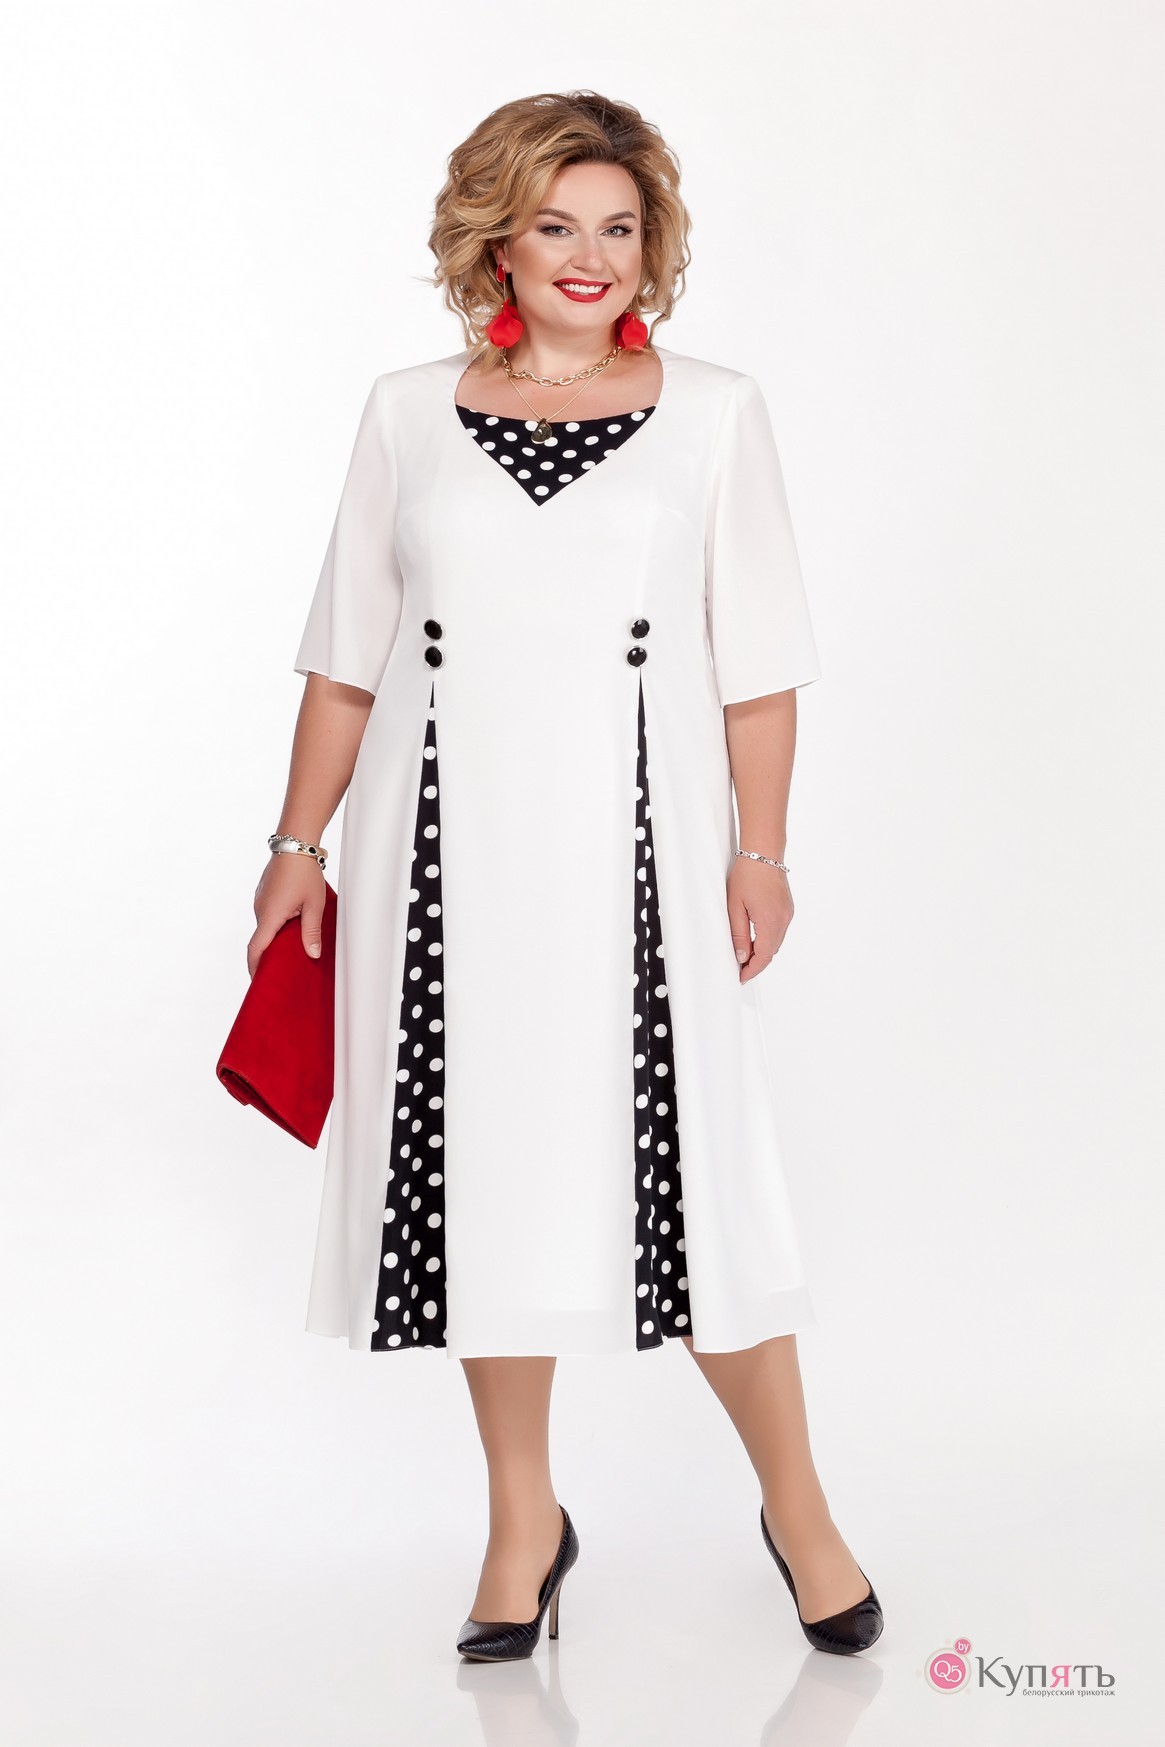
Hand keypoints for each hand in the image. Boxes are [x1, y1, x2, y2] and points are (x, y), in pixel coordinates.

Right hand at [247, 852, 325, 979]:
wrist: (295, 843)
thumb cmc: (305, 871)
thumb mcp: (314, 904)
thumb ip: (311, 932)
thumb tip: (311, 955)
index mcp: (270, 915)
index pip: (256, 949)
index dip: (255, 968)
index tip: (258, 982)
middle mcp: (260, 909)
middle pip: (261, 940)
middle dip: (269, 956)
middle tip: (283, 971)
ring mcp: (260, 901)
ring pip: (266, 927)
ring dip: (276, 939)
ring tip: (294, 949)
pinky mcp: (264, 894)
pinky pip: (268, 915)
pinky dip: (277, 925)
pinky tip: (293, 927)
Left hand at [726, 855, 792, 982]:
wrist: (763, 852)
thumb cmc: (747, 875)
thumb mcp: (735, 907)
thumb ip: (739, 934)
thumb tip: (742, 956)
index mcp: (771, 922)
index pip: (764, 956)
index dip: (752, 970)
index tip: (741, 977)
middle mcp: (784, 920)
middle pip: (771, 951)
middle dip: (756, 963)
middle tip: (740, 969)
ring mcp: (788, 914)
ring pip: (776, 942)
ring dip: (762, 951)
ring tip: (745, 955)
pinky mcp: (787, 908)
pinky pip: (779, 931)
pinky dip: (768, 939)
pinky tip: (755, 939)